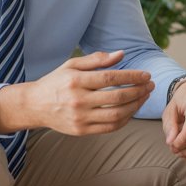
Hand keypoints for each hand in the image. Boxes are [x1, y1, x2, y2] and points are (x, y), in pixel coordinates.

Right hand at [0, 50, 152, 135]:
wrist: (34, 106)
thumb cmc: (56, 82)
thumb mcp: (71, 65)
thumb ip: (97, 60)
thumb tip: (121, 54)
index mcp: (76, 81)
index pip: (111, 77)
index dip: (132, 76)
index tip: (146, 75)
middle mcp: (78, 100)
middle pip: (117, 97)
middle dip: (139, 90)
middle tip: (150, 85)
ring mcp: (80, 118)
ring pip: (117, 114)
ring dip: (136, 106)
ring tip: (144, 97)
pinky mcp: (81, 131)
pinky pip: (110, 127)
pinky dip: (125, 119)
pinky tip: (132, 110)